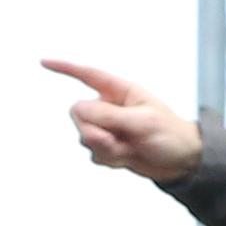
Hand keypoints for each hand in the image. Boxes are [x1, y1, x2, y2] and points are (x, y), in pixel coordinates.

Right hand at [49, 59, 205, 181]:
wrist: (181, 163)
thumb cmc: (170, 135)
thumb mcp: (142, 122)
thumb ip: (109, 115)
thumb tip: (78, 111)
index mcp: (121, 91)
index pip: (89, 75)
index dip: (65, 68)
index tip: (44, 62)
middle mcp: (111, 107)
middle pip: (79, 113)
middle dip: (93, 130)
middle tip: (117, 140)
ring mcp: (109, 127)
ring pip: (84, 136)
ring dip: (105, 148)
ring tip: (130, 149)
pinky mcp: (109, 147)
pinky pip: (93, 153)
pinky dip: (109, 159)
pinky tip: (128, 157)